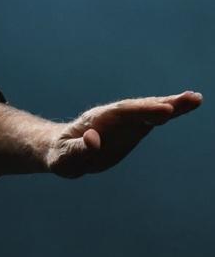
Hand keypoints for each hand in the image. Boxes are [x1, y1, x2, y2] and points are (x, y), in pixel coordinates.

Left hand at [46, 91, 201, 177]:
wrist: (61, 151)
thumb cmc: (60, 155)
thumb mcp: (63, 157)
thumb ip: (77, 150)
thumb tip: (94, 141)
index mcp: (96, 121)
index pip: (122, 113)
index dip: (144, 111)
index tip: (165, 111)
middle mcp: (113, 117)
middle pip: (140, 107)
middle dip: (164, 103)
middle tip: (191, 99)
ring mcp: (125, 122)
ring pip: (149, 111)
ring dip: (172, 105)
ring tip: (195, 99)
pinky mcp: (132, 129)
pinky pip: (153, 119)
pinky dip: (169, 113)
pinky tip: (187, 106)